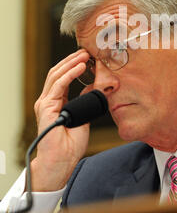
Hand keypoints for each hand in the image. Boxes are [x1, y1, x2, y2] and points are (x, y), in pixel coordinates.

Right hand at [30, 49, 89, 191]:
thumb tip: (94, 88)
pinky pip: (58, 85)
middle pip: (58, 72)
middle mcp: (48, 100)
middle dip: (72, 60)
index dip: (74, 66)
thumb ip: (86, 102)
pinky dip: (70, 74)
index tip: (88, 57)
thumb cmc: (70, 145)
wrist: (62, 161)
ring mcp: (45, 103)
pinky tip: (80, 67)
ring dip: (72, 63)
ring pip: (57, 75)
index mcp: (56, 102)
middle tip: (87, 51)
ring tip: (85, 55)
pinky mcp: (46, 107)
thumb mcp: (84, 117)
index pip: (63, 77)